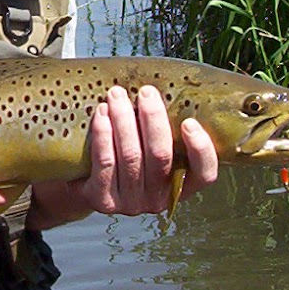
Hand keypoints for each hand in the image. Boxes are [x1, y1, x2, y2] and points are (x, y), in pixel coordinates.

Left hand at [32, 85, 218, 222]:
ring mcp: (130, 203)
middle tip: (146, 92)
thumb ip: (164, 129)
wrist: (84, 184)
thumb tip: (170, 86)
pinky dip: (104, 134)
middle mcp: (157, 199)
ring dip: (124, 120)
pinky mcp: (102, 200)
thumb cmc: (126, 154)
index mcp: (179, 185)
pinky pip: (104, 162)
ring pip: (130, 156)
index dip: (201, 150)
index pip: (204, 176)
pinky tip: (101, 113)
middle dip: (153, 119)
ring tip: (117, 94)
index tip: (189, 122)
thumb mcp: (151, 146)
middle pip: (160, 157)